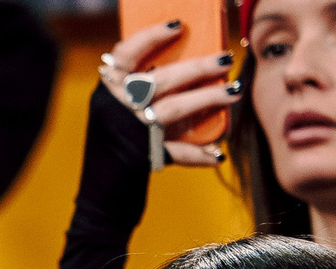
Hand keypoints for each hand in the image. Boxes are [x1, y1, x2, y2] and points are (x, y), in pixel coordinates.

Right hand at [100, 20, 238, 167]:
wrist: (101, 176)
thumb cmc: (119, 127)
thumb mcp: (120, 98)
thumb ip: (143, 78)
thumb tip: (193, 52)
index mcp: (111, 87)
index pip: (126, 55)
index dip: (150, 37)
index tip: (178, 25)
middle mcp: (119, 106)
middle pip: (161, 81)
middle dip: (197, 68)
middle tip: (226, 59)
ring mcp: (132, 130)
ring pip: (172, 109)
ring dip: (207, 98)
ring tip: (234, 90)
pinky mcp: (143, 154)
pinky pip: (174, 152)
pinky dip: (197, 154)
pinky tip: (217, 153)